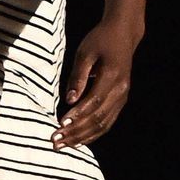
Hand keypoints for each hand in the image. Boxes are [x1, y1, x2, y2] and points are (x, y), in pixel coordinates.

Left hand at [53, 20, 140, 148]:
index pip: (93, 102)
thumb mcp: (85, 53)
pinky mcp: (120, 100)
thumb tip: (69, 100)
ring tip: (63, 144)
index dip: (76, 116)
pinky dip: (93, 133)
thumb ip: (77, 77)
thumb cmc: (100, 40)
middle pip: (98, 118)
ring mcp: (122, 97)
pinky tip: (79, 141)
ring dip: (83, 137)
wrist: (123, 34)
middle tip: (55, 140)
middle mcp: (120, 91)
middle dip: (76, 132)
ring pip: (103, 124)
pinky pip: (108, 122)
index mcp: (112, 77)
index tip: (59, 125)